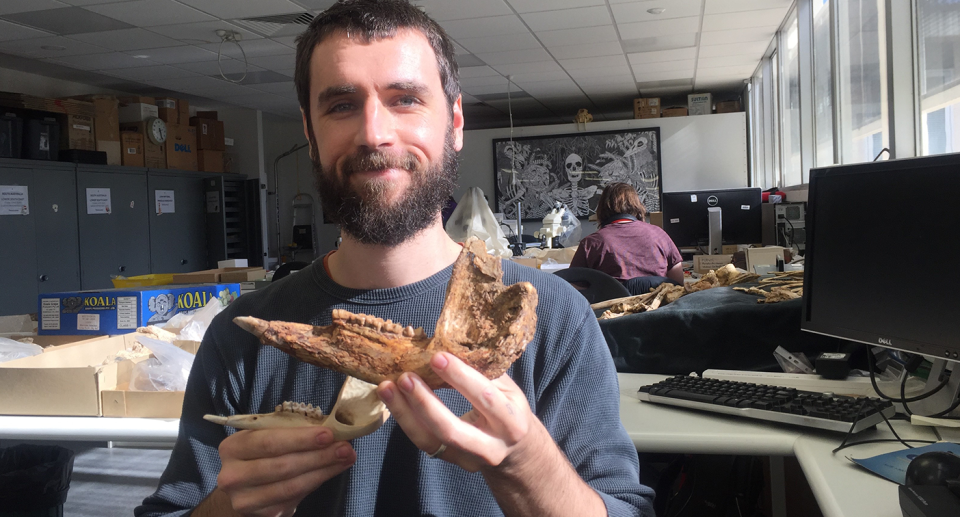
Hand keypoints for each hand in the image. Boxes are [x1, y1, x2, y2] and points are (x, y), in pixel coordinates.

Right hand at [215, 426, 355, 516]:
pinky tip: (332, 470)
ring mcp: (245, 499)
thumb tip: (333, 428)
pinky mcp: (262, 514)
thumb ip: (292, 431)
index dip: (301, 439)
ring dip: (323, 470)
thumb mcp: (267, 435)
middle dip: (319, 456)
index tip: (329, 434)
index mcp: (233, 448)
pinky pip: (295, 498)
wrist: (244, 486)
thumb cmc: (261, 453)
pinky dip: (317, 482)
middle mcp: (233, 476)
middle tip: (345, 447)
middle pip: (282, 466)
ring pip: (291, 486)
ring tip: (346, 458)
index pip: (269, 442)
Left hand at [376, 352, 543, 472]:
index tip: (436, 356)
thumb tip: (451, 342)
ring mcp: (468, 459)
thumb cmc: (509, 409)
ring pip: (430, 441)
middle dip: (425, 403)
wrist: (517, 452)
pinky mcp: (450, 461)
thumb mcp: (508, 389)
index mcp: (512, 422)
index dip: (460, 377)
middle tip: (404, 377)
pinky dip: (406, 419)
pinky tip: (393, 399)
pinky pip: (423, 442)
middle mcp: (491, 447)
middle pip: (451, 430)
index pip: (485, 398)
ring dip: (404, 413)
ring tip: (386, 387)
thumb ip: (484, 370)